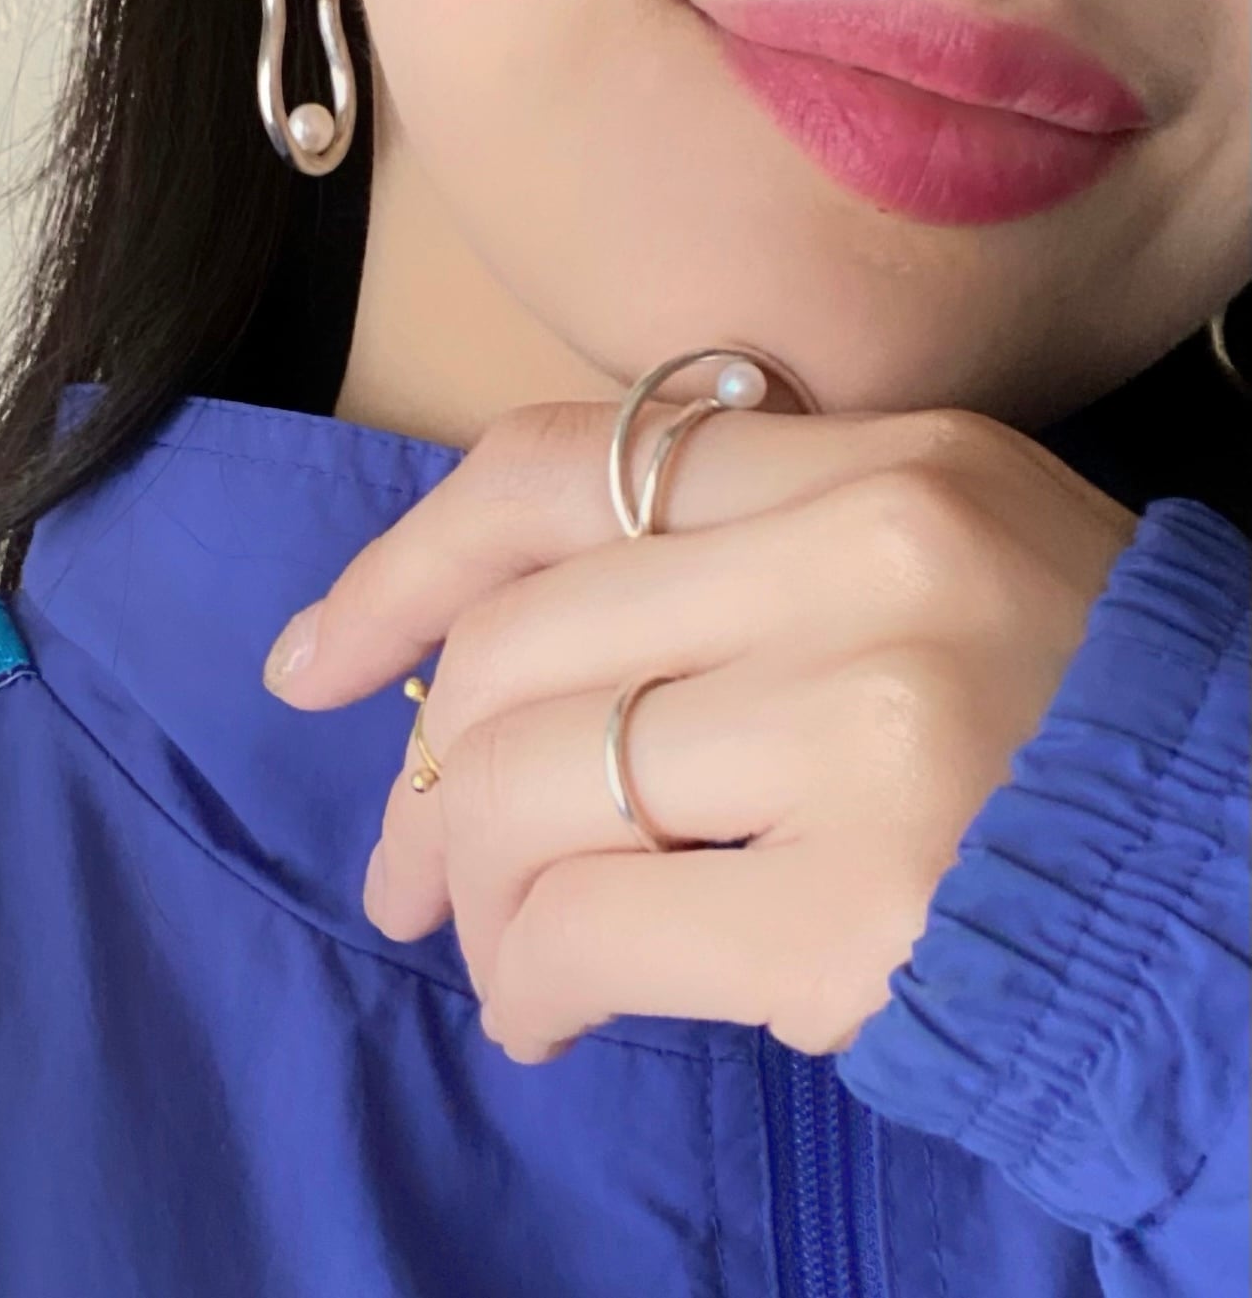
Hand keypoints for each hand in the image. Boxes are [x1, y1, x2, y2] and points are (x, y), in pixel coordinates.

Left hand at [262, 398, 1138, 1063]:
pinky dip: (529, 977)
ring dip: (477, 891)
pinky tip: (546, 1009)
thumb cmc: (1068, 728)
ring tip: (499, 948)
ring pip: (531, 787)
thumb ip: (722, 576)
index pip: (564, 467)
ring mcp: (871, 729)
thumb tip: (470, 674)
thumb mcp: (919, 574)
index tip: (316, 659)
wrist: (1249, 884)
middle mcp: (869, 562)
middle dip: (423, 777)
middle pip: (517, 647)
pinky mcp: (871, 906)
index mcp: (874, 463)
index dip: (405, 566)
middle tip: (402, 865)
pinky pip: (589, 926)